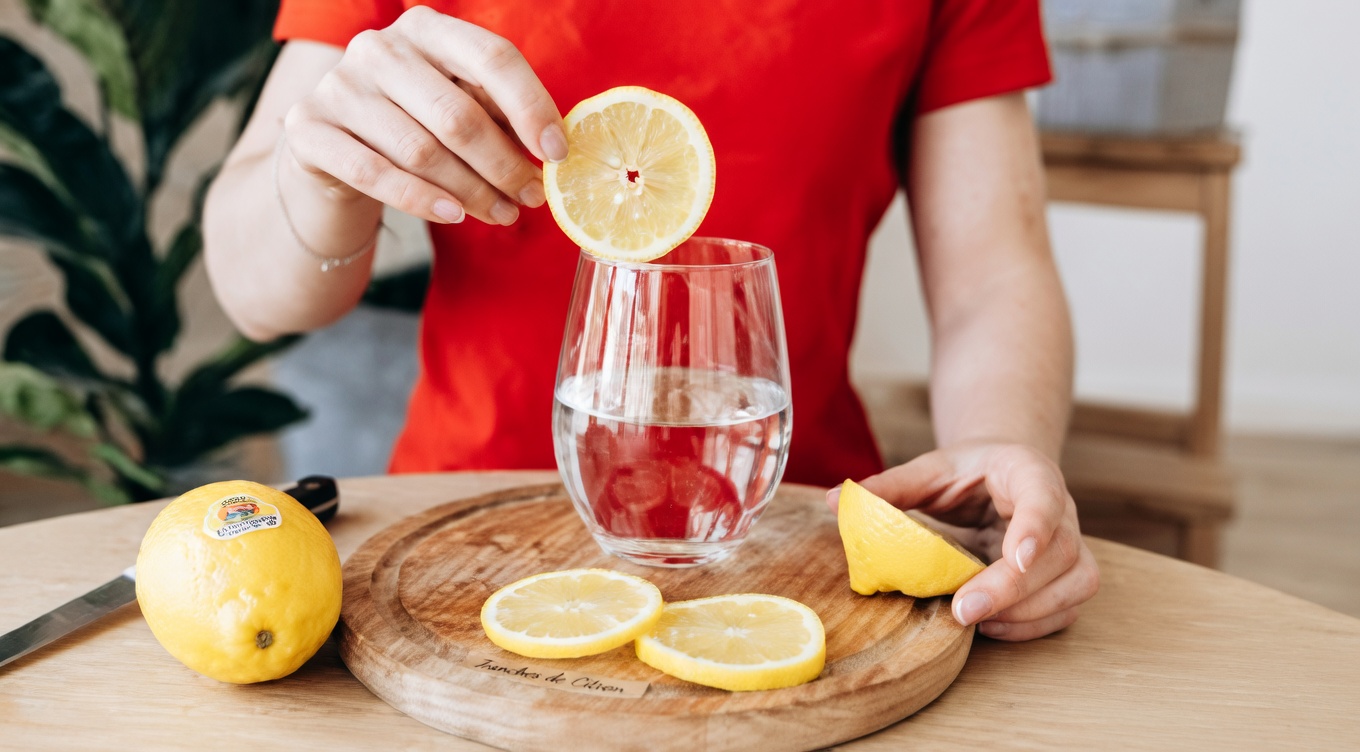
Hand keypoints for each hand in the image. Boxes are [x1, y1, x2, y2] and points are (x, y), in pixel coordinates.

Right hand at [280, 6, 566, 226]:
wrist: (331, 151)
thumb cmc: (413, 125)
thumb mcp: (458, 107)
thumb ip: (498, 118)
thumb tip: (553, 152)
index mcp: (426, 29)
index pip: (492, 57)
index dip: (531, 106)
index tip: (558, 153)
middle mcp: (378, 48)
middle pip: (458, 115)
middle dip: (504, 165)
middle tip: (533, 198)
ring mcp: (338, 86)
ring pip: (422, 152)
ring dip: (472, 192)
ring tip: (503, 214)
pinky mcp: (308, 129)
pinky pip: (376, 173)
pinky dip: (422, 200)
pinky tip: (455, 216)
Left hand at [828, 442, 1098, 640]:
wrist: (999, 472)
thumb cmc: (966, 471)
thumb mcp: (929, 470)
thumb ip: (889, 486)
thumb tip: (833, 501)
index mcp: (1028, 471)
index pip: (1043, 497)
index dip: (1035, 527)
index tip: (1016, 555)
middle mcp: (1062, 508)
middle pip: (1058, 551)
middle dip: (1012, 587)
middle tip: (965, 610)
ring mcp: (1072, 543)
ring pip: (1074, 582)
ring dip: (1026, 610)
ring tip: (975, 619)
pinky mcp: (1070, 574)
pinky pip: (1068, 607)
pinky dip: (1034, 624)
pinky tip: (993, 626)